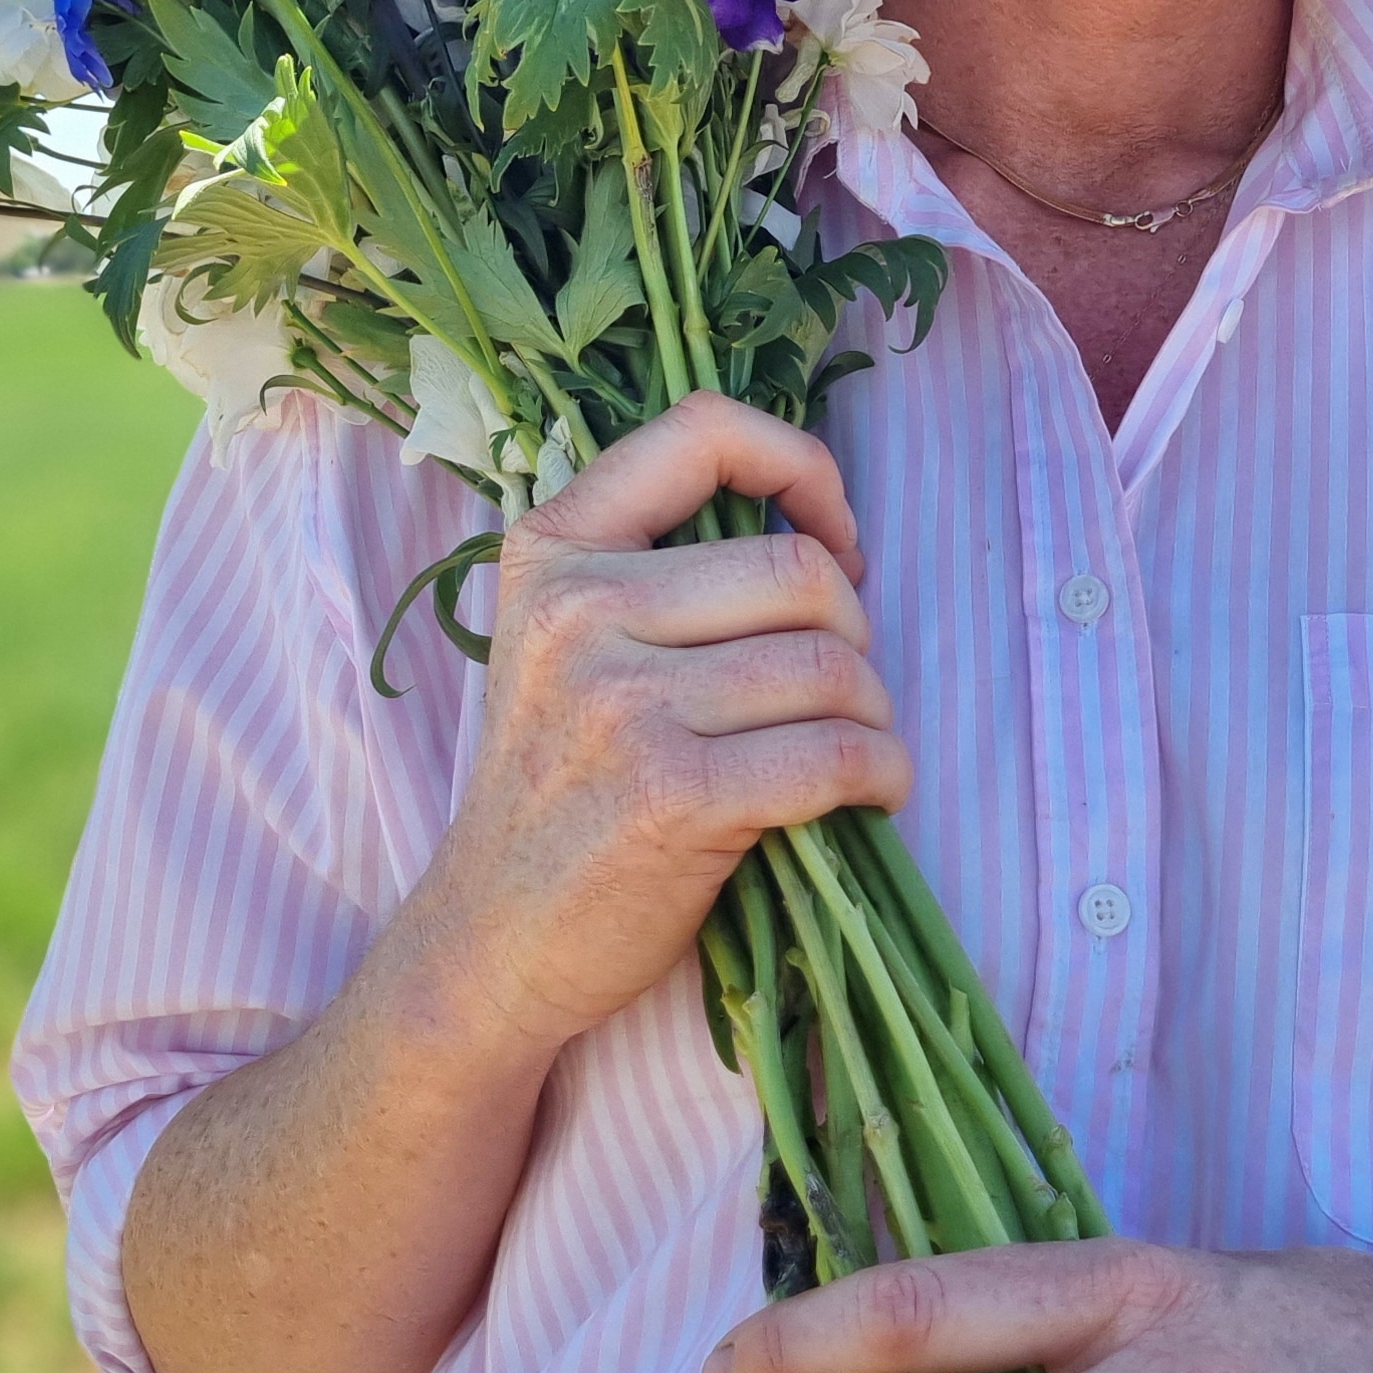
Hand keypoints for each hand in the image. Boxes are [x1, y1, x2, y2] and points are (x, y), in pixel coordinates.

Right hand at [403, 391, 909, 1055]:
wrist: (491, 940)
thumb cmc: (557, 786)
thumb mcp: (562, 642)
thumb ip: (652, 568)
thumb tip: (822, 535)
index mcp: (553, 549)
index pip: (703, 431)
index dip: (803, 467)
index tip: (837, 537)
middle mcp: (578, 611)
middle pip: (801, 572)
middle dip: (855, 632)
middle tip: (837, 686)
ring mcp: (623, 703)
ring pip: (831, 666)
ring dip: (872, 715)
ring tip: (851, 748)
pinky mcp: (674, 795)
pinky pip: (836, 754)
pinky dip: (881, 773)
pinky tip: (870, 792)